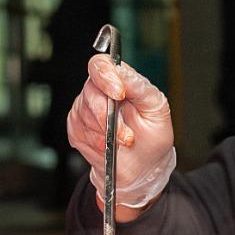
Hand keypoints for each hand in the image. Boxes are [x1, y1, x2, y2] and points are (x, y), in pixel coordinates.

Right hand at [66, 54, 175, 208]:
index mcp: (120, 80)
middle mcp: (100, 92)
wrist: (143, 169)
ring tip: (122, 142)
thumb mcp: (157, 108)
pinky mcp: (77, 128)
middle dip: (108, 116)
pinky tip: (109, 147)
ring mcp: (86, 110)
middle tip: (126, 134)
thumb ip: (139, 86)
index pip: (101, 65)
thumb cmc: (152, 137)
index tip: (118, 94)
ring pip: (84, 114)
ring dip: (106, 134)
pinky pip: (79, 132)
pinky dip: (96, 143)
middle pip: (90, 91)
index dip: (106, 77)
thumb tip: (122, 71)